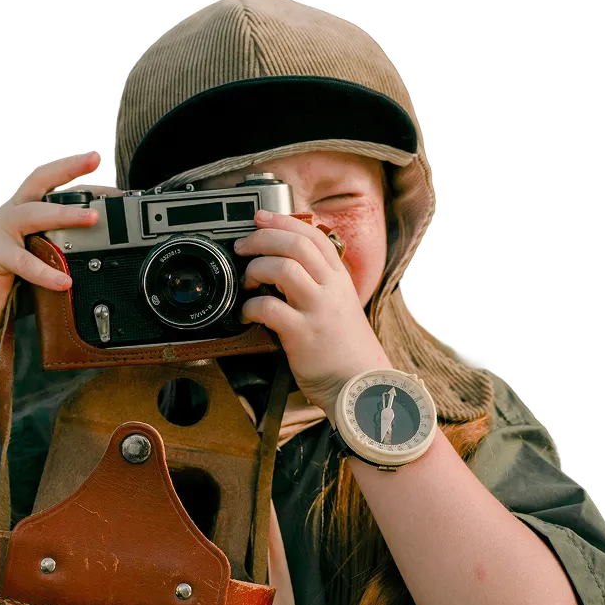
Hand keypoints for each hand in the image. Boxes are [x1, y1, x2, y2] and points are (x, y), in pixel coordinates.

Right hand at [0, 151, 108, 334]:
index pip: (46, 179)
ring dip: (64, 214)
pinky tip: (64, 280)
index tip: (94, 159)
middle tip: (93, 159)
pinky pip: (23, 261)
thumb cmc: (12, 280)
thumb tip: (100, 237)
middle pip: (37, 182)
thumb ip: (61, 242)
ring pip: (32, 214)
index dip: (69, 167)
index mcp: (22, 209)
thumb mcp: (41, 253)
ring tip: (91, 218)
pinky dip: (45, 271)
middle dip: (67, 168)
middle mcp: (9, 214)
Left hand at [234, 209, 390, 413]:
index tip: (260, 218)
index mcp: (339, 279)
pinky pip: (269, 307)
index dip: (284, 221)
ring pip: (283, 268)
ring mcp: (317, 310)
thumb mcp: (340, 306)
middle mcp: (331, 289)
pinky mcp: (302, 334)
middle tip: (243, 246)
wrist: (361, 387)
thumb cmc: (345, 350)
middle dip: (263, 238)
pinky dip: (250, 306)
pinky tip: (247, 313)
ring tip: (247, 280)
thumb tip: (285, 267)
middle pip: (296, 244)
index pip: (313, 235)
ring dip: (256, 268)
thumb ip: (319, 285)